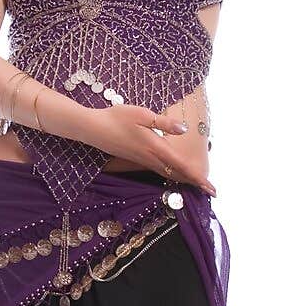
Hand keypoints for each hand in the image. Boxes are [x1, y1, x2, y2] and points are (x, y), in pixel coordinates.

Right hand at [89, 104, 216, 195]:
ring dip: (183, 179)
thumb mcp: (142, 115)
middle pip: (177, 174)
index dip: (198, 178)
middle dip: (194, 182)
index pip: (182, 166)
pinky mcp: (136, 159)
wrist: (93, 128)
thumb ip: (164, 123)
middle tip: (210, 190)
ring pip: (168, 174)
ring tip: (196, 183)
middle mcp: (151, 158)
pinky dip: (171, 174)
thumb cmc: (117, 118)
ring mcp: (142, 160)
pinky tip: (173, 173)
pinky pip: (159, 170)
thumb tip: (184, 129)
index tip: (212, 189)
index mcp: (156, 148)